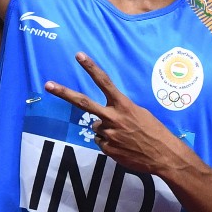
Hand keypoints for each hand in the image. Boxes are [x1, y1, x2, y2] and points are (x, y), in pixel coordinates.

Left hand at [43, 53, 195, 178]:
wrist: (164, 156)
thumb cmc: (154, 132)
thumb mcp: (140, 114)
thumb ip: (119, 112)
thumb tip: (99, 120)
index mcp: (123, 105)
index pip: (104, 82)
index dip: (91, 68)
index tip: (79, 55)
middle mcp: (112, 117)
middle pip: (83, 102)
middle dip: (63, 93)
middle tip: (47, 85)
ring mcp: (108, 134)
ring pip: (96, 127)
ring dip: (107, 130)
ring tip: (125, 136)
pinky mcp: (107, 149)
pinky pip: (102, 142)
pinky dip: (110, 144)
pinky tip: (125, 146)